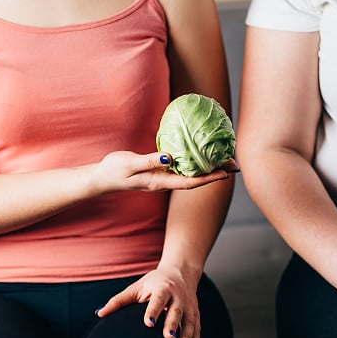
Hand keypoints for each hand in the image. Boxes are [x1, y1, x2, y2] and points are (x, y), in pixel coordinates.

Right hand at [91, 151, 232, 193]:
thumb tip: (169, 157)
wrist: (101, 178)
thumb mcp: (129, 164)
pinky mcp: (160, 171)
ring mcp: (163, 177)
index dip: (209, 178)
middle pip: (196, 179)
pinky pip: (183, 167)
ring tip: (226, 159)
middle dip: (216, 172)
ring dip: (209, 168)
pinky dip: (196, 162)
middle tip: (235, 165)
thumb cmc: (114, 170)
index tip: (226, 173)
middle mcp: (165, 181)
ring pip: (192, 173)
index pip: (190, 182)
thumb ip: (149, 161)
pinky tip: (203, 155)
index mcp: (160, 182)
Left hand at [96, 267, 200, 337]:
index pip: (159, 299)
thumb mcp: (136, 288)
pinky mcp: (195, 313)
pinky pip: (196, 328)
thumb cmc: (154, 283)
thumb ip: (119, 301)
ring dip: (187, 336)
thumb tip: (99, 313)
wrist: (181, 272)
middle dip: (173, 325)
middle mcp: (178, 297)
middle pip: (176, 311)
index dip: (154, 310)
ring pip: (189, 321)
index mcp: (162, 288)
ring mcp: (188, 305)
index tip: (148, 323)